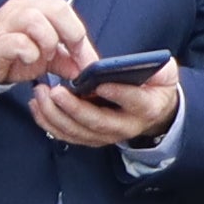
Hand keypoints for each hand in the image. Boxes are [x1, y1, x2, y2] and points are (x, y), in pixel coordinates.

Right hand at [0, 0, 97, 92]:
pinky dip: (29, 52)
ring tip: (45, 56)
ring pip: (36, 20)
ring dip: (47, 42)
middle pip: (57, 7)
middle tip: (70, 55)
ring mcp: (8, 21)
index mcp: (39, 4)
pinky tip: (29, 59)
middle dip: (69, 34)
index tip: (87, 62)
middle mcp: (25, 6)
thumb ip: (66, 59)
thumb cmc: (14, 51)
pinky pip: (18, 42)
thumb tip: (86, 69)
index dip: (80, 37)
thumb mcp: (46, 55)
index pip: (67, 11)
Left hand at [32, 65, 184, 151]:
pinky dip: (49, 123)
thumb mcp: (166, 74)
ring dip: (56, 116)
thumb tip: (146, 64)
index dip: (117, 93)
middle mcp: (125, 127)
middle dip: (74, 108)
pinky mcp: (91, 138)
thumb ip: (160, 68)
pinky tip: (37, 106)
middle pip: (98, 122)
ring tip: (41, 95)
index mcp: (146, 108)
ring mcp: (106, 135)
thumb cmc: (155, 87)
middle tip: (56, 91)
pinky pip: (67, 135)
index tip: (99, 84)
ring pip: (79, 132)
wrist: (153, 111)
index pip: (133, 101)